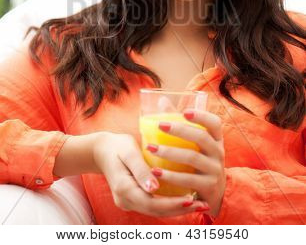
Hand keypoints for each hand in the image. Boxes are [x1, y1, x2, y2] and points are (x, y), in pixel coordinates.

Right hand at [93, 131, 209, 217]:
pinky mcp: (132, 198)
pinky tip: (184, 199)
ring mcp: (128, 201)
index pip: (152, 203)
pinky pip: (152, 205)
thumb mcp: (129, 152)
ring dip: (177, 209)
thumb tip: (154, 187)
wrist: (101, 150)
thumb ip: (141, 169)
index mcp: (123, 188)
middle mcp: (125, 200)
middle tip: (203, 204)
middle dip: (180, 209)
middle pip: (155, 211)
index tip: (192, 198)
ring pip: (155, 211)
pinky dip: (169, 204)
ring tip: (198, 204)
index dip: (172, 204)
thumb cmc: (117, 146)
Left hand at [148, 109, 225, 216]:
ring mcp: (214, 170)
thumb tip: (162, 100)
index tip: (184, 111)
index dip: (201, 116)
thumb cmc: (198, 160)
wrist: (214, 194)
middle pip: (201, 137)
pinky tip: (155, 172)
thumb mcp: (194, 143)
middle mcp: (218, 152)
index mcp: (216, 138)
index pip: (214, 122)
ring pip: (192, 157)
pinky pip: (188, 180)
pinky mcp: (208, 187)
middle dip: (180, 130)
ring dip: (169, 152)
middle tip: (159, 125)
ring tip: (150, 148)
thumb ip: (179, 122)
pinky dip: (170, 176)